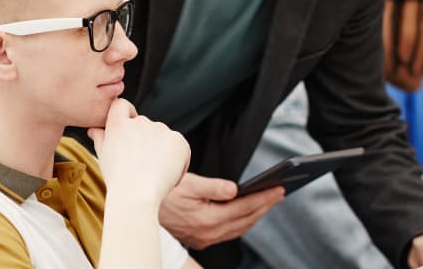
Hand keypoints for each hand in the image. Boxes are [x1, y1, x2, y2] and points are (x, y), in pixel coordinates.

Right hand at [87, 99, 189, 206]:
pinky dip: (178, 160)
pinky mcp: (178, 139)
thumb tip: (95, 129)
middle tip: (143, 166)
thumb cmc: (118, 179)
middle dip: (146, 142)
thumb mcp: (103, 156)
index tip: (130, 131)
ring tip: (154, 174)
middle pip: (146, 126)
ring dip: (162, 151)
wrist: (136, 196)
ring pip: (164, 137)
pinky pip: (180, 147)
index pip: (122, 105)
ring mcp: (160, 129)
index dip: (127, 114)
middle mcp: (140, 122)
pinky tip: (168, 176)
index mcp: (118, 124)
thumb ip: (101, 138)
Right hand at [158, 173, 283, 248]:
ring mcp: (205, 238)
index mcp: (209, 219)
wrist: (142, 207)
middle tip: (280, 193)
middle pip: (246, 219)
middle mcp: (209, 232)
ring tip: (268, 202)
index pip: (245, 207)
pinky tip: (247, 214)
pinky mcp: (200, 239)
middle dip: (265, 206)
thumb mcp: (188, 183)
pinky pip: (230, 232)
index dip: (264, 198)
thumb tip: (235, 189)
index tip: (278, 189)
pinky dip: (243, 222)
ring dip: (256, 215)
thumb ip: (214, 187)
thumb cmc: (164, 192)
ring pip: (240, 228)